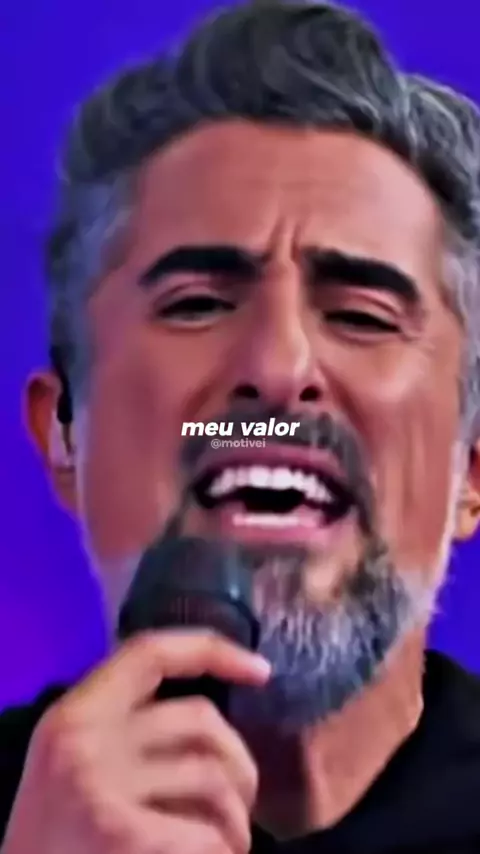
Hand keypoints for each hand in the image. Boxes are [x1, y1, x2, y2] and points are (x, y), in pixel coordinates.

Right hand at [2, 631, 270, 853]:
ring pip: (213, 779)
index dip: (213, 650)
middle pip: (200, 719)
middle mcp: (85, 740)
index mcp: (74, 714)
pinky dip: (223, 852)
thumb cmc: (54, 836)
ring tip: (230, 842)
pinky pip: (206, 835)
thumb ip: (121, 728)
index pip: (150, 652)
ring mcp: (102, 788)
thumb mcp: (70, 762)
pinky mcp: (120, 836)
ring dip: (237, 818)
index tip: (261, 669)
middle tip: (245, 798)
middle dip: (240, 760)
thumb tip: (207, 720)